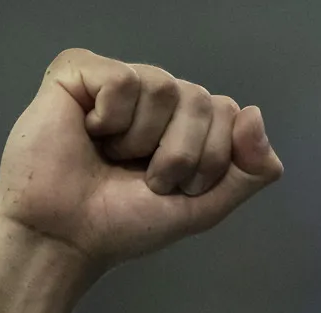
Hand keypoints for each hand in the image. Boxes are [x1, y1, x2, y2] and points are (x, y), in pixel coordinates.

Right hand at [0, 50, 282, 272]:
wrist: (65, 234)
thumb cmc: (125, 221)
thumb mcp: (206, 205)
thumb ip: (249, 170)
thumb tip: (255, 113)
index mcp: (188, 123)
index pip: (230, 114)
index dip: (209, 160)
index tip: (176, 188)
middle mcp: (158, 95)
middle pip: (202, 100)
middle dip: (179, 155)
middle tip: (141, 177)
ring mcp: (121, 79)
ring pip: (165, 86)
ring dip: (141, 141)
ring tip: (111, 155)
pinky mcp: (79, 69)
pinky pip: (123, 80)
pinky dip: (111, 119)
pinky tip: (88, 132)